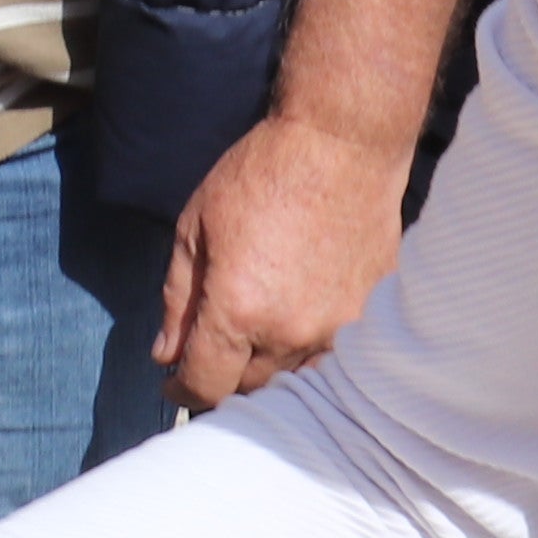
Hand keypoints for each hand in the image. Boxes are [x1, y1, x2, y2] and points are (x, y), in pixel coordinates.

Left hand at [154, 104, 416, 408]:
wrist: (342, 147)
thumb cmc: (262, 175)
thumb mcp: (195, 228)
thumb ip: (178, 300)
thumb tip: (165, 354)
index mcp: (239, 310)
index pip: (206, 385)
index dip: (182, 390)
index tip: (172, 382)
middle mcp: (291, 332)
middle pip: (249, 387)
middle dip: (222, 374)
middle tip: (209, 348)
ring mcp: (339, 330)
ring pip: (293, 376)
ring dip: (266, 365)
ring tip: (252, 333)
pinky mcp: (371, 318)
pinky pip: (332, 356)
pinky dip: (305, 349)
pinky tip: (293, 320)